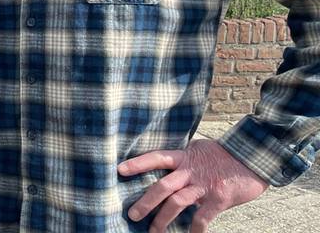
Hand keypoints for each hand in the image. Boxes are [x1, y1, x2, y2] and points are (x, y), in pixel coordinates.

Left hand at [118, 139, 268, 231]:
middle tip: (132, 215)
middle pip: (162, 186)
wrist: (255, 156)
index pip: (156, 158)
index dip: (138, 163)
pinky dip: (195, 229)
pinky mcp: (218, 199)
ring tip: (153, 231)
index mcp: (185, 157)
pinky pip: (202, 218)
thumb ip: (183, 159)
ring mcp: (204, 185)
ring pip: (177, 203)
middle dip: (145, 202)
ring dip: (163, 219)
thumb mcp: (199, 150)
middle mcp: (191, 171)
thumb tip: (166, 166)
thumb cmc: (225, 154)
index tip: (119, 170)